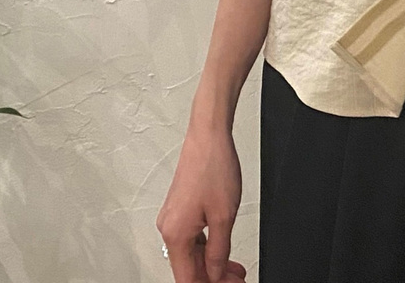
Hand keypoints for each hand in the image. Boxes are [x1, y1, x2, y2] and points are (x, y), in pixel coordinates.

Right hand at [157, 123, 247, 281]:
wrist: (208, 136)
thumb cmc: (214, 166)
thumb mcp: (224, 216)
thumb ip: (218, 251)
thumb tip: (215, 273)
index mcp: (175, 234)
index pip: (187, 278)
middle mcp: (169, 227)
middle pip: (188, 267)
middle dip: (213, 276)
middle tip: (236, 278)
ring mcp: (173, 217)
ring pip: (191, 252)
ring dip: (212, 263)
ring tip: (234, 268)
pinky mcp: (179, 207)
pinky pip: (192, 236)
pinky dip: (208, 246)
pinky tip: (222, 249)